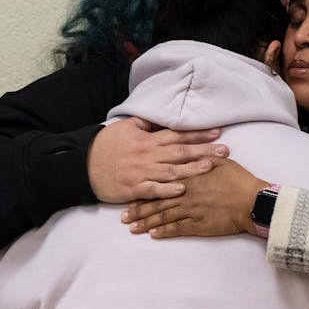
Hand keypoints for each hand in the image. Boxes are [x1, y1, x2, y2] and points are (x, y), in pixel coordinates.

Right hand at [86, 117, 228, 203]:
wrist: (84, 165)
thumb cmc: (105, 146)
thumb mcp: (125, 127)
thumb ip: (145, 124)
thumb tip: (160, 118)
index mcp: (148, 140)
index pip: (177, 135)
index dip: (198, 134)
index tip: (217, 133)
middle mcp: (148, 155)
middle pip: (180, 152)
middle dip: (203, 150)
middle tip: (225, 151)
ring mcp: (142, 172)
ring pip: (171, 170)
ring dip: (192, 169)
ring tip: (210, 167)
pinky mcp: (134, 188)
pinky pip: (153, 189)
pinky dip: (168, 189)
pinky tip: (183, 189)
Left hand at [121, 158, 263, 238]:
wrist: (252, 202)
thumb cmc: (238, 180)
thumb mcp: (221, 162)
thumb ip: (203, 156)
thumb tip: (195, 148)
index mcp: (188, 178)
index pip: (161, 183)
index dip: (144, 189)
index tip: (130, 193)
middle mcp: (185, 195)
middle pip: (157, 203)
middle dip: (138, 210)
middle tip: (123, 217)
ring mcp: (191, 212)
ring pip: (164, 218)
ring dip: (147, 223)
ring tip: (132, 228)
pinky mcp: (199, 226)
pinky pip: (178, 229)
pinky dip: (164, 232)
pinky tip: (153, 235)